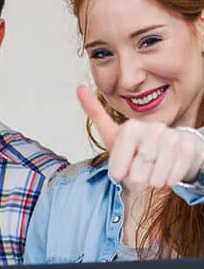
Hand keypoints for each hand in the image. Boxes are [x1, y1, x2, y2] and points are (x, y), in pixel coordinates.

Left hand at [77, 85, 203, 187]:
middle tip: (138, 171)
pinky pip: (173, 177)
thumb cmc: (135, 148)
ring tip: (150, 173)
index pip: (121, 153)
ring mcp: (174, 138)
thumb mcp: (112, 135)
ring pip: (156, 175)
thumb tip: (79, 88)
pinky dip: (166, 180)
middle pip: (139, 167)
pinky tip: (165, 173)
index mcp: (132, 127)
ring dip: (151, 180)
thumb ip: (95, 114)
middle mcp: (154, 129)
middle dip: (136, 175)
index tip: (117, 173)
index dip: (119, 166)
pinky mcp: (189, 150)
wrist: (167, 154)